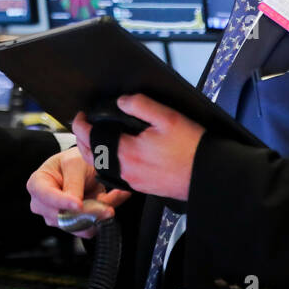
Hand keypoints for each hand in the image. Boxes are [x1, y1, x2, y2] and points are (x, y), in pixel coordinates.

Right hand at [27, 146, 129, 237]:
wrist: (85, 169)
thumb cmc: (73, 163)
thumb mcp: (74, 164)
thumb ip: (73, 183)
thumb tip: (76, 206)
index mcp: (37, 184)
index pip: (46, 196)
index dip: (62, 202)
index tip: (79, 204)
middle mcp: (43, 205)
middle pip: (61, 216)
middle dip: (87, 212)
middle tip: (107, 206)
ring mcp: (56, 218)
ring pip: (76, 226)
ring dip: (98, 214)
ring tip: (113, 198)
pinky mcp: (72, 227)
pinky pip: (88, 229)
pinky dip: (102, 218)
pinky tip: (111, 204)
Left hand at [72, 94, 205, 201]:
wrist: (207, 175)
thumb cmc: (191, 148)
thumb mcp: (167, 117)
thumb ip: (140, 105)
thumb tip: (121, 102)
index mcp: (127, 151)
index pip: (92, 138)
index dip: (81, 125)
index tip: (81, 116)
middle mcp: (126, 169)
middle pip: (91, 157)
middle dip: (82, 141)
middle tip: (82, 127)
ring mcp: (133, 181)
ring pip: (102, 168)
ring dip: (94, 154)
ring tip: (96, 140)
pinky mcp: (142, 187)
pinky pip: (116, 176)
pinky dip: (108, 165)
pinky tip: (116, 157)